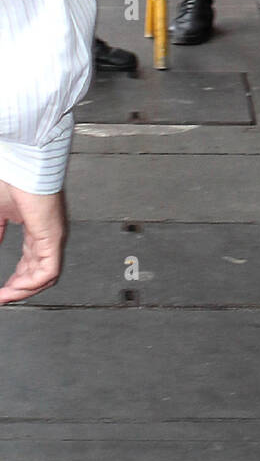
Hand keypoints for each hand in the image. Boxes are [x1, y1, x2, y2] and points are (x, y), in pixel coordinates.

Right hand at [0, 182, 65, 304]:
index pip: (31, 261)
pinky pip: (49, 270)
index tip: (2, 290)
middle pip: (39, 271)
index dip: (16, 278)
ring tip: (6, 297)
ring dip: (24, 290)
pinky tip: (16, 289)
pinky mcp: (53, 237)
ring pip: (45, 275)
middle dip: (19, 289)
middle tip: (2, 297)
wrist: (21, 162)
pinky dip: (32, 284)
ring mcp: (53, 236)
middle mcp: (48, 234)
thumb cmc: (12, 177)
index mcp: (37, 227)